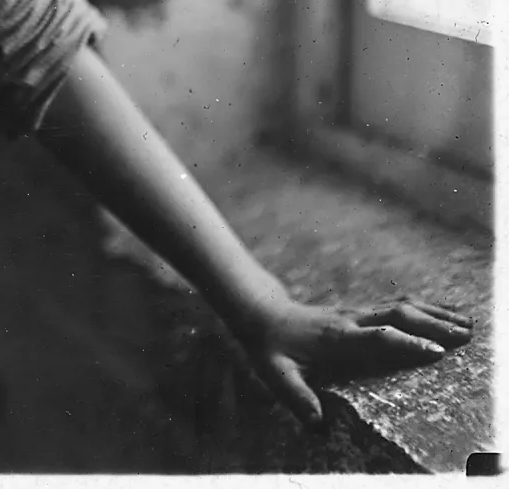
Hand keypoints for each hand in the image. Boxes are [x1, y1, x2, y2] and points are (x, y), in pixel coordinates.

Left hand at [238, 293, 473, 425]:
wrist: (263, 315)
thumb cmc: (271, 349)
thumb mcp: (276, 374)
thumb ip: (296, 397)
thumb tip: (317, 423)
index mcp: (337, 338)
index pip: (377, 337)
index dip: (406, 343)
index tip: (436, 352)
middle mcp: (351, 321)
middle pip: (397, 317)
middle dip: (433, 325)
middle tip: (465, 338)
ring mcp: (357, 313)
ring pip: (401, 308)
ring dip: (435, 314)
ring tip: (468, 325)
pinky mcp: (361, 312)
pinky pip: (397, 308)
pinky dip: (425, 310)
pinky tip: (446, 315)